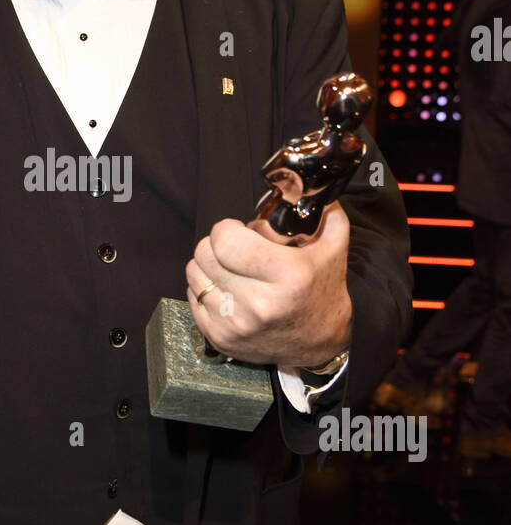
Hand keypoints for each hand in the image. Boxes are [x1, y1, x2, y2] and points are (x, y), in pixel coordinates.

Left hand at [185, 201, 351, 368]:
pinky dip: (205, 288)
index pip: (225, 240)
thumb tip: (304, 182)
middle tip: (234, 249)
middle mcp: (260, 303)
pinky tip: (227, 289)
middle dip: (215, 244)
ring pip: (193, 273)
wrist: (320, 343)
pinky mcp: (220, 338)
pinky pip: (192, 297)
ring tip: (232, 269)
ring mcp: (237, 324)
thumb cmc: (322, 290)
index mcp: (289, 275)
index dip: (226, 228)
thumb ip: (322, 208)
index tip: (238, 230)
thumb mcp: (333, 245)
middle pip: (204, 254)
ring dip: (208, 265)